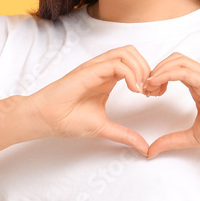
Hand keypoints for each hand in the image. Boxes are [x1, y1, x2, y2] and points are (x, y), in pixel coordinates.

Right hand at [25, 46, 151, 156]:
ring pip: (126, 53)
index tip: (152, 95)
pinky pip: (116, 64)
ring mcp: (95, 68)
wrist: (47, 119)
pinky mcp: (89, 71)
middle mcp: (103, 69)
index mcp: (108, 78)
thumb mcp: (105, 128)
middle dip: (148, 69)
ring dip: (140, 69)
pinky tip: (133, 90)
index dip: (148, 76)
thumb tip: (144, 148)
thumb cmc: (68, 120)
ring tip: (141, 90)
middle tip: (149, 92)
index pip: (134, 63)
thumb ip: (125, 135)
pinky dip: (130, 74)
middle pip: (133, 53)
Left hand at [143, 52, 199, 158]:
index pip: (175, 68)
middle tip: (145, 89)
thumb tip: (150, 151)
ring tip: (149, 87)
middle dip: (156, 69)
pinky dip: (166, 74)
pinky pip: (184, 72)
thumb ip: (171, 141)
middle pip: (174, 59)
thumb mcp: (192, 137)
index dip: (157, 76)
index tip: (147, 92)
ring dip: (159, 70)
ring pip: (178, 61)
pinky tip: (156, 85)